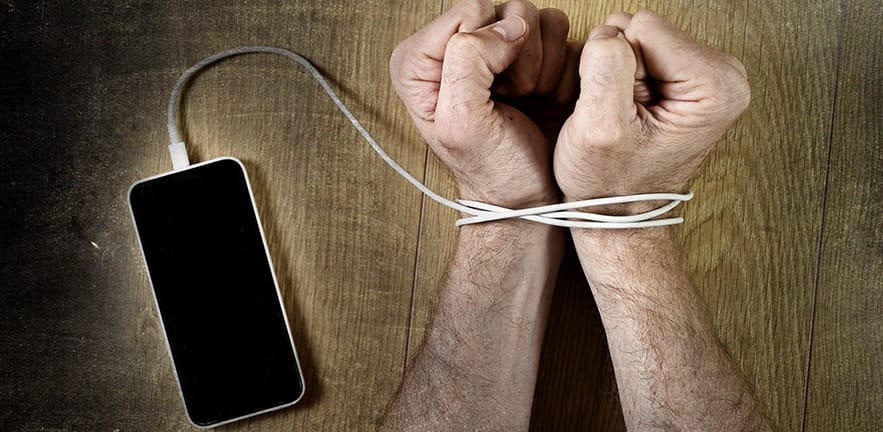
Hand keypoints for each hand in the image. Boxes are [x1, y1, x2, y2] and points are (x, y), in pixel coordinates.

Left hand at [389, 0, 576, 208]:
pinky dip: (558, 64)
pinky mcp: (529, 55)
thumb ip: (468, 62)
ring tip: (527, 97)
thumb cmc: (493, 170)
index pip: (469, 12)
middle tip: (512, 97)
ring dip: (540, 60)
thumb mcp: (462, 122)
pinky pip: (556, 30)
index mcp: (419, 60)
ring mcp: (493, 49)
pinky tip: (543, 94)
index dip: (489, 50)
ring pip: (531, 16)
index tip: (491, 92)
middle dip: (517, 55)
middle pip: (501, 9)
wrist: (530, 196)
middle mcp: (452, 48)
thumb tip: (508, 26)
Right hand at [554, 11, 749, 209]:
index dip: (616, 69)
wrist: (617, 213)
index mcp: (716, 84)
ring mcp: (703, 73)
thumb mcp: (601, 128)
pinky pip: (634, 49)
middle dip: (618, 69)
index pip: (643, 27)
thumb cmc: (612, 183)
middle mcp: (721, 72)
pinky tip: (626, 111)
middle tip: (622, 115)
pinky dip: (619, 78)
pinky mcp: (683, 75)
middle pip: (643, 28)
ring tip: (622, 116)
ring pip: (633, 37)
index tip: (623, 111)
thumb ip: (607, 67)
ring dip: (614, 74)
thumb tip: (610, 33)